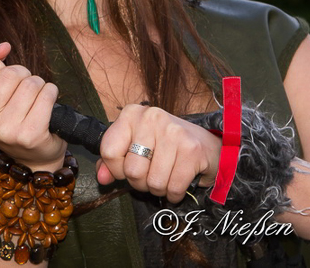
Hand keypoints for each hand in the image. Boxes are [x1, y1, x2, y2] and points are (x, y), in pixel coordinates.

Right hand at [0, 42, 66, 170]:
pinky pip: (46, 95)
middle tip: (21, 89)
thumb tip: (3, 46)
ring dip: (38, 85)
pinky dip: (50, 93)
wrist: (32, 155)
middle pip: (8, 74)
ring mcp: (4, 131)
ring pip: (30, 83)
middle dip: (21, 74)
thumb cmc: (9, 116)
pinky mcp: (29, 135)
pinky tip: (46, 104)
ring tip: (34, 99)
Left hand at [96, 104, 221, 202]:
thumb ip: (113, 160)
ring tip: (166, 177)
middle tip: (151, 175)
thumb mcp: (135, 145)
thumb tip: (101, 178)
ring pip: (153, 182)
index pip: (108, 151)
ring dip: (159, 189)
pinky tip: (178, 183)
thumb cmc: (165, 146)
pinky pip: (173, 187)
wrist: (208, 145)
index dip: (116, 169)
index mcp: (131, 114)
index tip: (128, 167)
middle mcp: (150, 118)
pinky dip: (174, 194)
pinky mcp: (191, 149)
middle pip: (131, 170)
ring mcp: (173, 132)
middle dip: (140, 182)